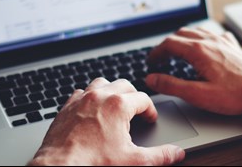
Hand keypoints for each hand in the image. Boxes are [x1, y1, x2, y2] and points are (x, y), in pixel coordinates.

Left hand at [29, 78, 185, 165]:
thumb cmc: (93, 164)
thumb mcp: (134, 162)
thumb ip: (160, 156)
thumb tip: (176, 153)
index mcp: (118, 105)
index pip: (143, 99)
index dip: (150, 110)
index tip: (150, 119)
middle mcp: (99, 96)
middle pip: (123, 85)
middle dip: (133, 96)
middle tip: (137, 111)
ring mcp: (80, 100)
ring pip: (101, 83)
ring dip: (111, 91)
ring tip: (116, 105)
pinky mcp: (66, 108)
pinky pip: (80, 93)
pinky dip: (89, 98)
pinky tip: (91, 110)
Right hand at [146, 28, 241, 131]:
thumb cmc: (235, 95)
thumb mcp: (198, 95)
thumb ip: (172, 85)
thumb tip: (152, 78)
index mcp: (199, 51)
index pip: (169, 44)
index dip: (156, 52)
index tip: (151, 61)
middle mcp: (210, 41)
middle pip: (181, 34)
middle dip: (167, 45)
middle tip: (161, 58)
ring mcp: (223, 41)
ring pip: (197, 31)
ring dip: (183, 39)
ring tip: (177, 50)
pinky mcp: (233, 45)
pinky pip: (213, 33)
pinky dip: (202, 37)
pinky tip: (205, 45)